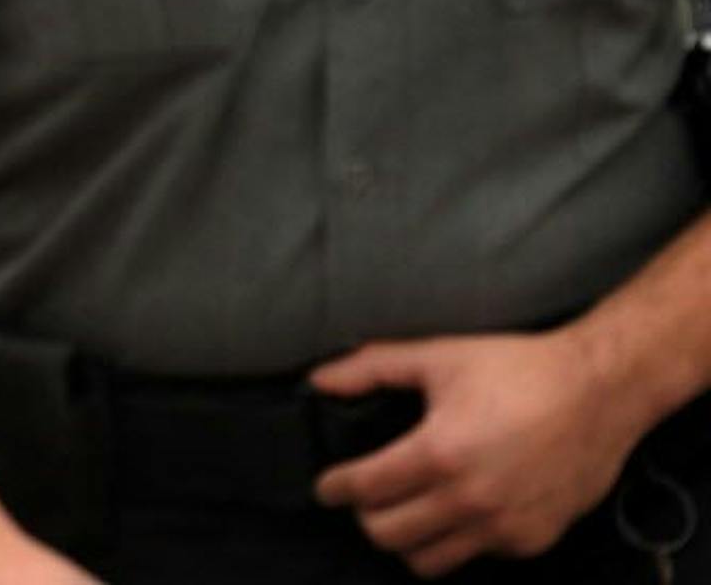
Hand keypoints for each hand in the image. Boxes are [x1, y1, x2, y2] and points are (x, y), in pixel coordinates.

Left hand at [310, 330, 638, 576]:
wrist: (600, 392)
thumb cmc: (517, 369)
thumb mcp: (438, 357)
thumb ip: (370, 368)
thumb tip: (320, 380)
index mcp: (439, 453)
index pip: (365, 489)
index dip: (335, 488)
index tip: (326, 486)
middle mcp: (470, 500)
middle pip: (388, 535)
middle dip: (365, 516)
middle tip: (365, 495)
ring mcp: (503, 527)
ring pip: (428, 562)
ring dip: (406, 540)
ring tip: (403, 510)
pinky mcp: (531, 540)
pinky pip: (476, 556)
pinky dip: (455, 540)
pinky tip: (454, 510)